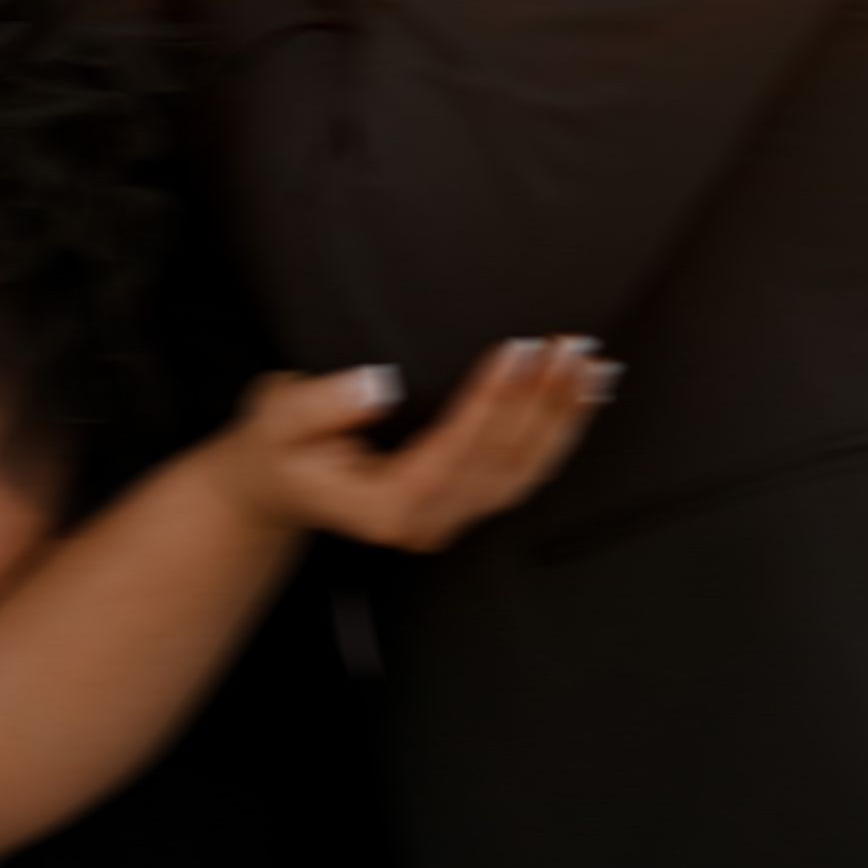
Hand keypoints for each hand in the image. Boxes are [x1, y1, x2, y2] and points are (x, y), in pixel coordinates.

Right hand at [203, 338, 615, 554]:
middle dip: (540, 402)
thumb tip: (377, 384)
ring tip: (590, 366)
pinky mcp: (461, 504)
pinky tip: (581, 398)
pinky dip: (556, 434)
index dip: (491, 402)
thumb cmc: (277, 447)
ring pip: (522, 475)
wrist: (277, 486)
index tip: (517, 349)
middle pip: (498, 463)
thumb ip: (321, 404)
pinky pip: (520, 474)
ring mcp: (447, 518)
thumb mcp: (277, 418)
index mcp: (385, 506)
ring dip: (560, 418)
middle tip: (569, 345)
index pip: (452, 451)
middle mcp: (425, 522)